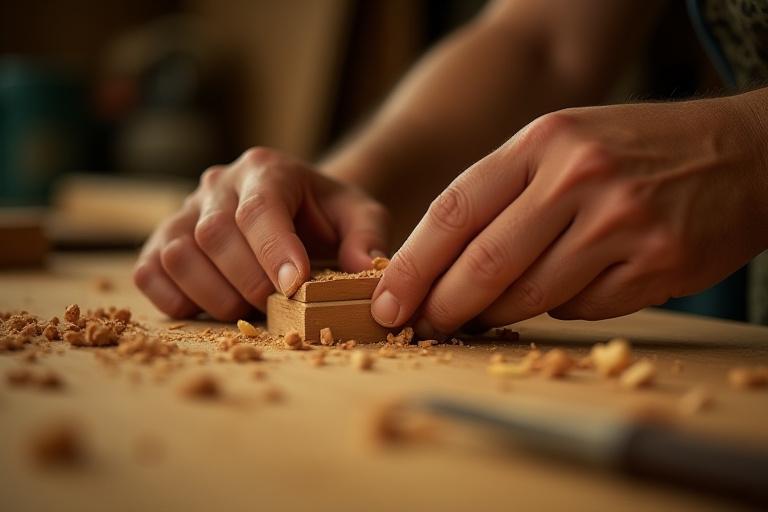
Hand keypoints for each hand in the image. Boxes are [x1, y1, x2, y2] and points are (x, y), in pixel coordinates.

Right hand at [134, 147, 388, 319]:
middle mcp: (219, 183)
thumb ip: (367, 237)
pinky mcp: (160, 240)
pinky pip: (150, 273)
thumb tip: (367, 268)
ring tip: (249, 307)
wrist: (295, 211)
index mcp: (267, 169)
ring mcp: (185, 210)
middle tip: (279, 306)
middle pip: (215, 234)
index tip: (295, 285)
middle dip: (249, 282)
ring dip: (214, 296)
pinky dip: (176, 299)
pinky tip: (211, 306)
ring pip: (177, 254)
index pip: (260, 208)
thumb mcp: (359, 216)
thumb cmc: (327, 217)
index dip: (274, 250)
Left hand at [371, 93, 767, 335]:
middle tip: (421, 326)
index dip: (411, 265)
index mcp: (543, 143)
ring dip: (497, 314)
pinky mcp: (655, 265)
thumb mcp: (562, 144)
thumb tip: (440, 262)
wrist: (739, 153)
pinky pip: (581, 309)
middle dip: (442, 305)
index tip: (387, 302)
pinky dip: (560, 309)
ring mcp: (620, 223)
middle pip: (485, 262)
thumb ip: (503, 193)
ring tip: (481, 315)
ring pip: (530, 295)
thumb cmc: (632, 151)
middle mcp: (579, 179)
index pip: (454, 211)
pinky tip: (564, 290)